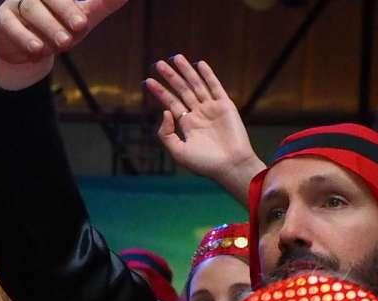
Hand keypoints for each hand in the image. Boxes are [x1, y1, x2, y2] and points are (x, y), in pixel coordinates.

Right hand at [0, 0, 133, 91]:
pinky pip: (11, 26)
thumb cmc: (56, 27)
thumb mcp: (81, 18)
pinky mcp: (2, 21)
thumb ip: (101, 5)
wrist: (26, 51)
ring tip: (64, 43)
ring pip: (31, 9)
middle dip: (65, 10)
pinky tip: (38, 49)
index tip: (85, 16)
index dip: (69, 3)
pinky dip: (25, 37)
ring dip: (48, 26)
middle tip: (81, 27)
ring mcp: (16, 4)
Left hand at [146, 56, 263, 200]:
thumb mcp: (178, 151)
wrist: (229, 165)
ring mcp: (211, 108)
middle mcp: (198, 114)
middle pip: (181, 90)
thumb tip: (165, 111)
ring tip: (175, 57)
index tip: (148, 81)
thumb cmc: (204, 163)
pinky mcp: (225, 105)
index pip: (170, 103)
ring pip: (196, 85)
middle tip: (158, 64)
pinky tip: (198, 64)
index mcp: (186, 124)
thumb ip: (166, 134)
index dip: (159, 92)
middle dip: (170, 77)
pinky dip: (207, 75)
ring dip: (185, 71)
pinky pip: (215, 86)